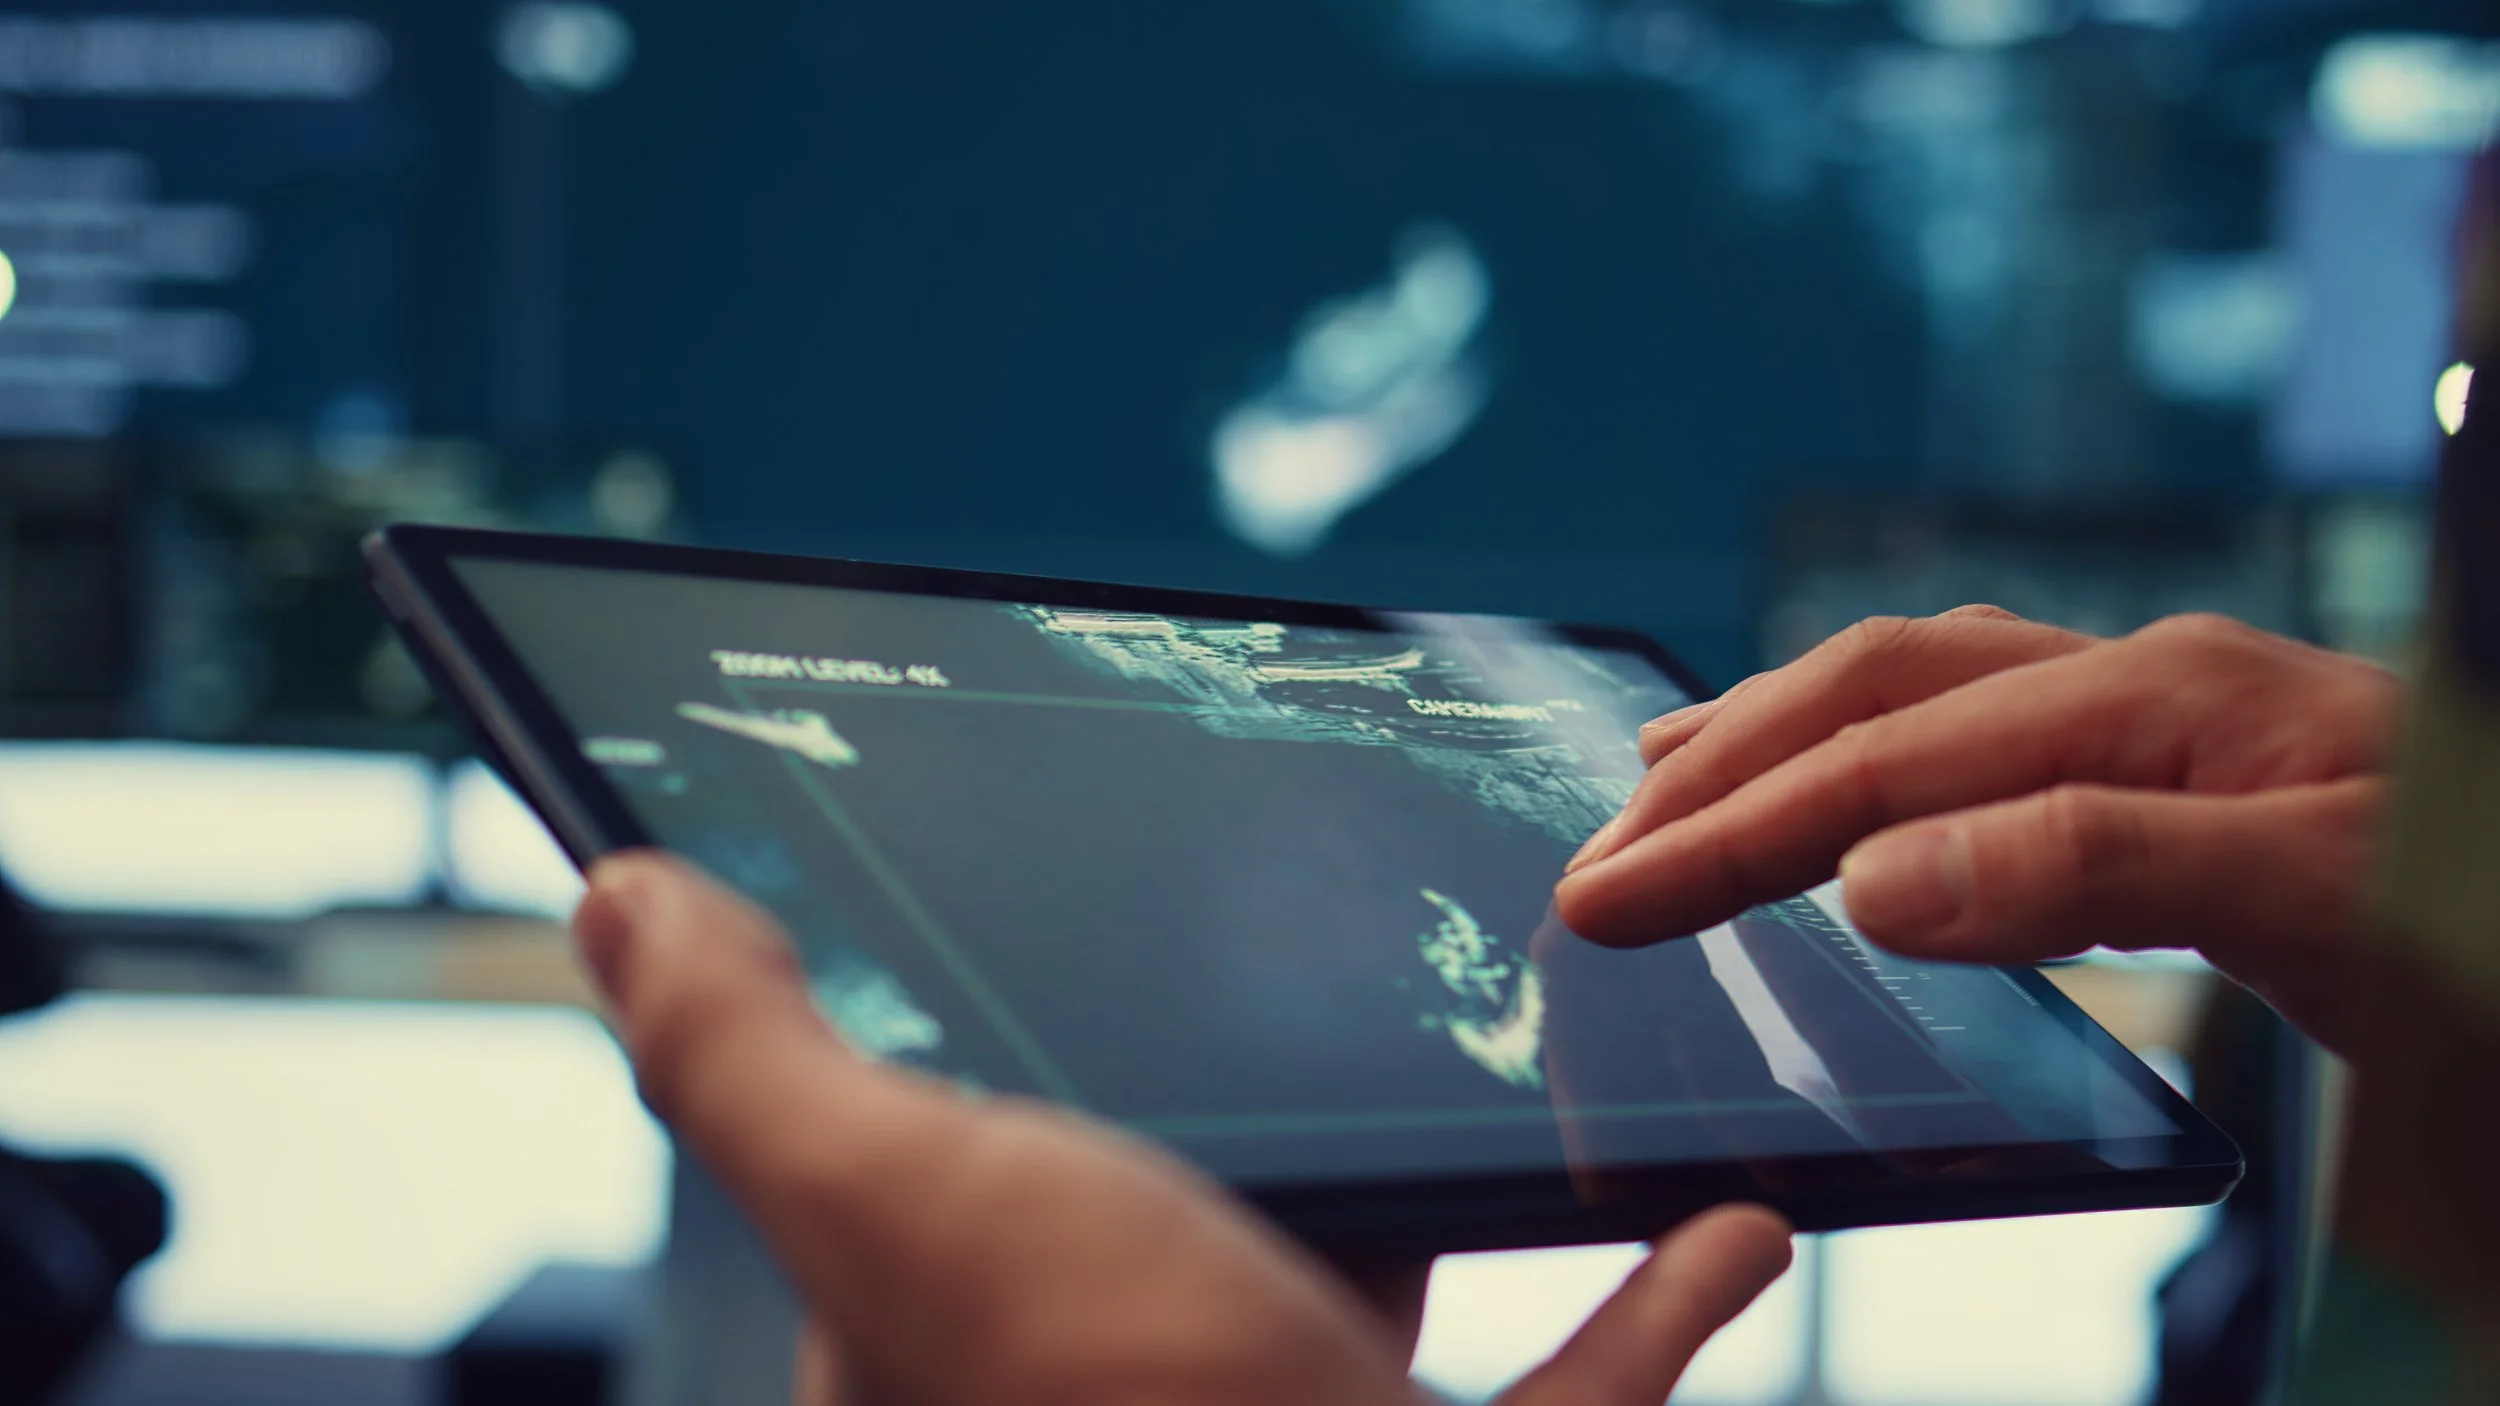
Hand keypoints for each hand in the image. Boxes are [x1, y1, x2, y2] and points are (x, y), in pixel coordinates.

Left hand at [573, 851, 1793, 1405]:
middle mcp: (1128, 1394)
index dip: (951, 1057)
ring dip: (1436, 1191)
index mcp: (971, 1339)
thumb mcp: (899, 1201)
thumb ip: (751, 1059)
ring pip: (1372, 1293)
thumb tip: (615, 893)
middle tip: (1288, 939)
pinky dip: (1651, 1309)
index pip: (929, 1174)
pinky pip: (1580, 1388)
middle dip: (1223, 1102)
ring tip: (1489, 1041)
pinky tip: (1727, 1227)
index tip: (1026, 914)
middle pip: (1169, 1210)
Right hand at [1554, 608, 2403, 1054]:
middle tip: (1596, 859)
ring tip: (1666, 776)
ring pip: (1921, 685)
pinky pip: (1981, 725)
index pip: (1889, 758)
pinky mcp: (2179, 766)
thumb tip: (1879, 874)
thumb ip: (2106, 867)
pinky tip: (1851, 790)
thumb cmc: (2492, 906)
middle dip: (1722, 769)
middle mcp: (2143, 680)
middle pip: (1877, 687)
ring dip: (1778, 732)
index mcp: (2160, 701)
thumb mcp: (2332, 901)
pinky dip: (1870, 749)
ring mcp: (2161, 713)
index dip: (1733, 831)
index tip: (1604, 899)